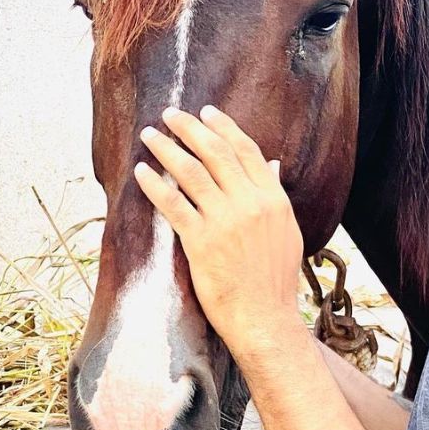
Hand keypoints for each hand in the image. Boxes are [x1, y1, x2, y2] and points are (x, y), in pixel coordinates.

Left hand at [134, 105, 302, 359]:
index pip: (247, 152)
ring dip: (167, 149)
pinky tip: (141, 172)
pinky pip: (173, 204)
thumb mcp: (287, 231)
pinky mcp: (201, 241)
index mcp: (275, 200)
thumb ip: (275, 195)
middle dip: (190, 128)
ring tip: (149, 135)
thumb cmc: (275, 279)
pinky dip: (154, 185)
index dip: (224, 128)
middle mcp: (251, 204)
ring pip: (192, 172)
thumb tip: (272, 164)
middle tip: (170, 114)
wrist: (265, 317)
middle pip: (217, 153)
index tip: (206, 112)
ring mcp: (226, 222)